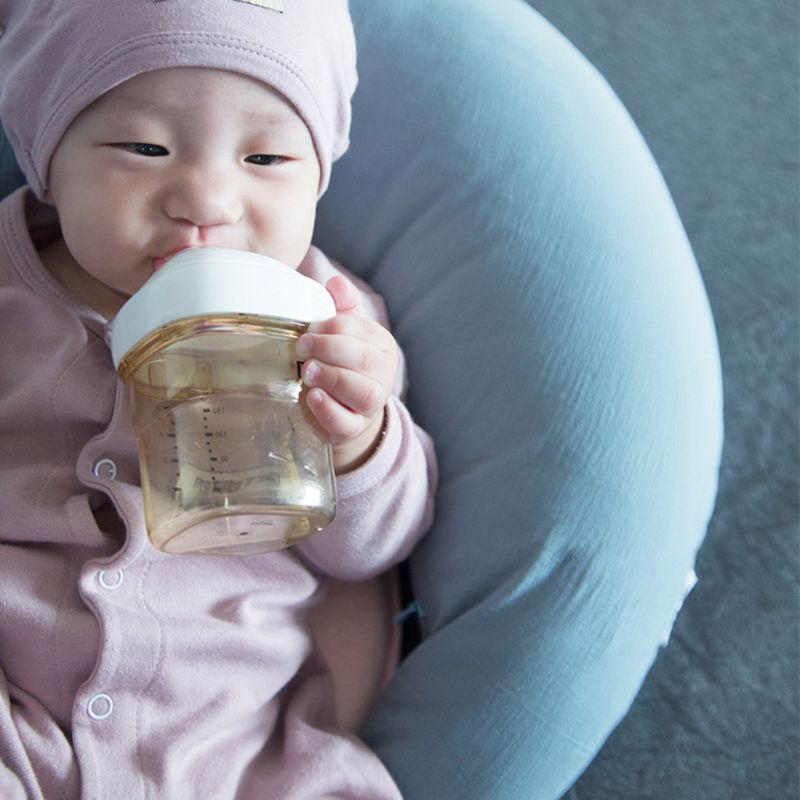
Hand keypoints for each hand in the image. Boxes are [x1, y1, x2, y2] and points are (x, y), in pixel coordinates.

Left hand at [296, 275, 397, 472]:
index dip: (333, 327)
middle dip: (330, 349)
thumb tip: (336, 283)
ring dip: (332, 378)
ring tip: (306, 371)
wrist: (342, 410)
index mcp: (381, 346)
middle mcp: (383, 376)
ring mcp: (370, 406)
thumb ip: (340, 307)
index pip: (362, 331)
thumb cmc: (339, 363)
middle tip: (301, 347)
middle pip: (364, 360)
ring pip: (362, 392)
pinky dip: (329, 409)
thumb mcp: (341, 333)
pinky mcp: (353, 429)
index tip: (307, 329)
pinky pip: (346, 422)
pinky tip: (312, 397)